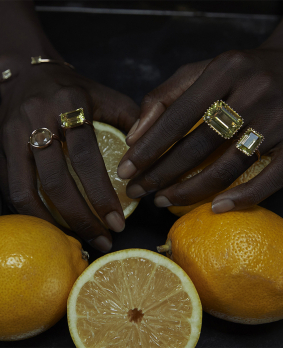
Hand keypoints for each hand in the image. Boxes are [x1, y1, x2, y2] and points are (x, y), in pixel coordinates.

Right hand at [0, 63, 138, 251]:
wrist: (25, 73)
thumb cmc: (72, 89)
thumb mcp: (105, 95)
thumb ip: (132, 120)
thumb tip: (151, 153)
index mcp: (69, 105)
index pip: (86, 157)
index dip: (102, 195)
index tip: (118, 222)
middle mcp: (37, 120)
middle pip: (56, 181)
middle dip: (81, 218)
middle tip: (103, 239)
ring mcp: (12, 136)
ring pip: (26, 190)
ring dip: (52, 222)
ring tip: (77, 240)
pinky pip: (10, 188)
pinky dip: (30, 212)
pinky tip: (51, 225)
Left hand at [117, 46, 282, 212]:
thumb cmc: (237, 73)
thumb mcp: (198, 72)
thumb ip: (163, 98)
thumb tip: (134, 137)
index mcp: (226, 70)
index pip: (177, 116)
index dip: (148, 148)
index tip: (125, 170)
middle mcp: (255, 93)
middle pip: (200, 144)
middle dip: (162, 173)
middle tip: (138, 191)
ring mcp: (279, 120)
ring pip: (229, 165)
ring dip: (192, 190)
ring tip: (163, 200)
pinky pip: (273, 177)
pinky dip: (244, 197)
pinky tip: (216, 207)